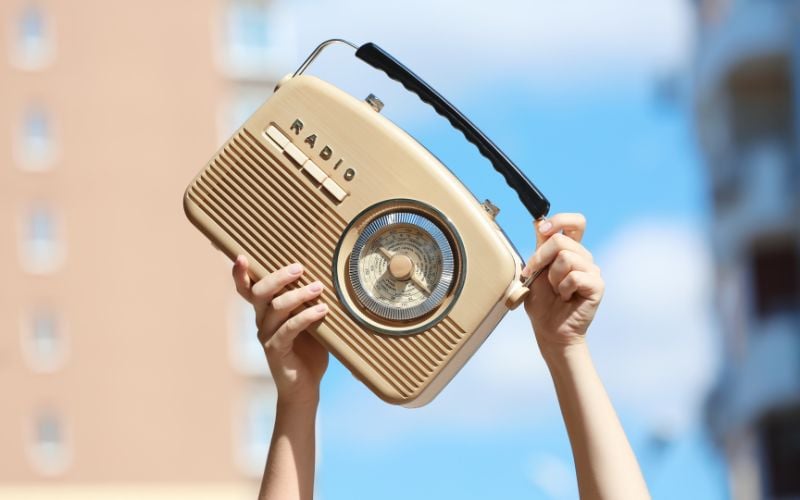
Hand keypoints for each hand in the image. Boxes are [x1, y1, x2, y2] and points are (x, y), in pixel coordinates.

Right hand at [232, 255, 328, 405]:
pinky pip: (288, 329)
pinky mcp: (275, 350)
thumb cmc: (310, 350)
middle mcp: (262, 321)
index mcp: (266, 311)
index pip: (248, 289)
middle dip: (279, 277)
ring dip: (298, 295)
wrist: (305, 386)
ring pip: (276, 308)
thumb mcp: (310, 321)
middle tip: (299, 268)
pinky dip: (305, 317)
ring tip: (318, 287)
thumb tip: (327, 276)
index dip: (240, 274)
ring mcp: (267, 336)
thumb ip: (309, 302)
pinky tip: (322, 311)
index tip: (242, 257)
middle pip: (260, 292)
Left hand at [522, 213, 603, 355]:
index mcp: (569, 250)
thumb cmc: (542, 303)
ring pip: (566, 258)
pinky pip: (574, 276)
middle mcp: (583, 257)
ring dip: (552, 278)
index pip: (575, 222)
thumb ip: (540, 247)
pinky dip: (563, 288)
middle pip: (560, 239)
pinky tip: (566, 297)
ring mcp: (592, 270)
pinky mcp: (597, 285)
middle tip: (536, 275)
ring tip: (557, 291)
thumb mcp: (535, 270)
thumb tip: (539, 222)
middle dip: (541, 257)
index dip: (559, 220)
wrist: (549, 330)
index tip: (543, 230)